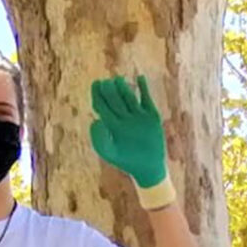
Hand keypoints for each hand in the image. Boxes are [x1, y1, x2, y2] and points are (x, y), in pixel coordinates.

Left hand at [89, 75, 168, 189]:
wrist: (147, 168)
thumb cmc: (125, 161)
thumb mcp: (108, 152)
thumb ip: (98, 138)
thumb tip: (95, 120)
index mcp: (111, 123)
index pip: (101, 104)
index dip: (98, 93)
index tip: (97, 84)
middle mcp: (123, 117)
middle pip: (114, 98)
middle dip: (110, 89)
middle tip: (107, 83)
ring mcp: (137, 115)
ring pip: (129, 96)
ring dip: (124, 88)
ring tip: (119, 81)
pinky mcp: (151, 116)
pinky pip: (147, 99)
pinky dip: (144, 88)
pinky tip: (140, 78)